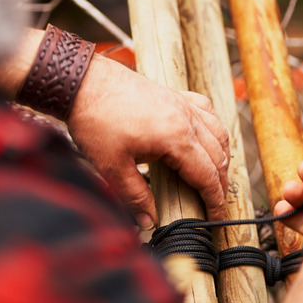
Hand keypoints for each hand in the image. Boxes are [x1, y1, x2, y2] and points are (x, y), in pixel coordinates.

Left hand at [68, 55, 229, 228]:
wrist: (83, 81)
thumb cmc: (95, 120)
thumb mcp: (112, 167)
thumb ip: (134, 196)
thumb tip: (149, 221)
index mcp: (176, 137)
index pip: (208, 175)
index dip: (215, 200)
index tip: (216, 218)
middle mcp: (187, 118)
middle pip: (218, 156)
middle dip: (220, 184)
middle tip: (215, 205)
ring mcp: (182, 103)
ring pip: (217, 133)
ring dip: (220, 158)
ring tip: (214, 178)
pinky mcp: (173, 95)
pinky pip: (206, 112)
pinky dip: (212, 130)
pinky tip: (205, 139)